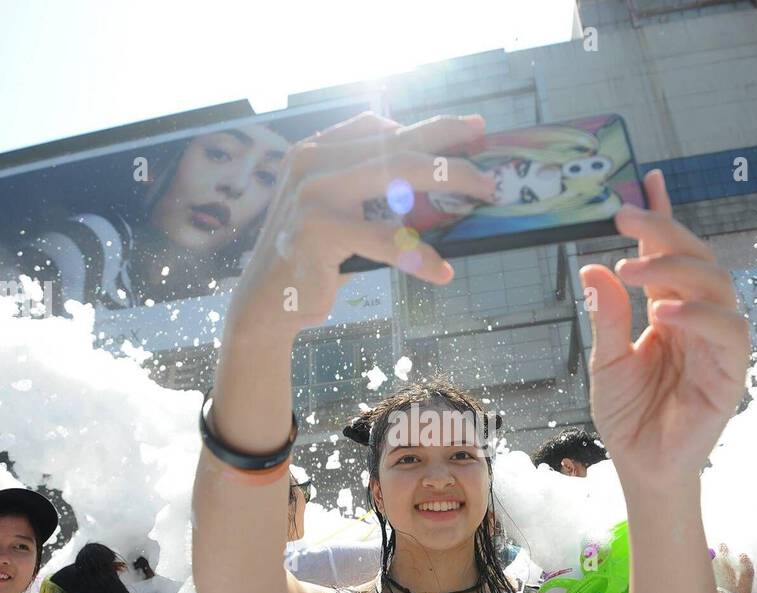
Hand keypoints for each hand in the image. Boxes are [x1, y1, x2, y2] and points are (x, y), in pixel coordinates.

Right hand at [229, 111, 497, 332]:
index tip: (473, 128)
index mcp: (317, 150)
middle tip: (489, 169)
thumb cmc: (314, 257)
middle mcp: (312, 162)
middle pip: (398, 144)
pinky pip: (385, 240)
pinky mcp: (319, 232)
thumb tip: (440, 183)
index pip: (381, 127)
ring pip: (398, 175)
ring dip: (450, 182)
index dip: (431, 126)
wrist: (266, 302)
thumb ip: (373, 189)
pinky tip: (442, 271)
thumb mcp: (342, 213)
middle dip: (450, 150)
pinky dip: (418, 256)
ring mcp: (313, 194)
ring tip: (484, 196)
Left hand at [580, 170, 749, 480]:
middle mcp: (699, 320)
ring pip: (717, 286)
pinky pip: (727, 333)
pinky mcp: (731, 373)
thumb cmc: (628, 416)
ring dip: (677, 269)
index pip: (671, 254)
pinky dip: (698, 316)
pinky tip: (664, 312)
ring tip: (635, 268)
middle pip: (697, 259)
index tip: (644, 182)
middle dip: (665, 232)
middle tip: (626, 219)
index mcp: (671, 310)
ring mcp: (718, 344)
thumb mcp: (606, 361)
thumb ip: (607, 316)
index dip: (662, 216)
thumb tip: (593, 267)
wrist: (641, 466)